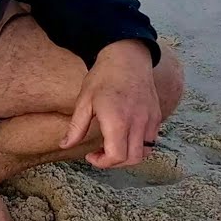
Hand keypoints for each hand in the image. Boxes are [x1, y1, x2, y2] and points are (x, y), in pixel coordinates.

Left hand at [59, 39, 160, 167]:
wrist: (127, 57)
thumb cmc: (104, 77)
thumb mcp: (84, 101)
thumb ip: (76, 127)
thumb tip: (64, 145)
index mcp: (117, 120)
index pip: (116, 156)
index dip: (102, 162)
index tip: (91, 155)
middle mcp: (137, 123)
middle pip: (132, 159)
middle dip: (114, 162)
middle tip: (100, 153)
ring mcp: (150, 120)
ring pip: (144, 152)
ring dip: (128, 156)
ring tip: (113, 146)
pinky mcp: (156, 116)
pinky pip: (151, 141)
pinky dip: (140, 146)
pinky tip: (126, 136)